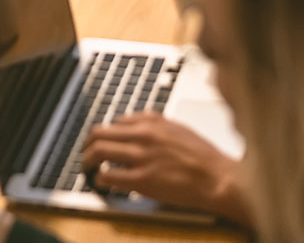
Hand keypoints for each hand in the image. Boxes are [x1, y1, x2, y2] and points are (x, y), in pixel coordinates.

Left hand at [82, 113, 248, 219]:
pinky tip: (100, 182)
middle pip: (99, 133)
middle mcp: (143, 136)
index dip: (105, 133)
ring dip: (87, 161)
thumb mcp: (178, 128)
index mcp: (152, 122)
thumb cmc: (203, 156)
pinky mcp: (141, 180)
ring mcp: (141, 158)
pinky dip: (99, 179)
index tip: (102, 141)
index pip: (115, 121)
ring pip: (98, 152)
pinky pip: (109, 176)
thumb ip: (155, 123)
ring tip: (87, 168)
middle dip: (88, 144)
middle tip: (86, 153)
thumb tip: (135, 122)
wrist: (218, 178)